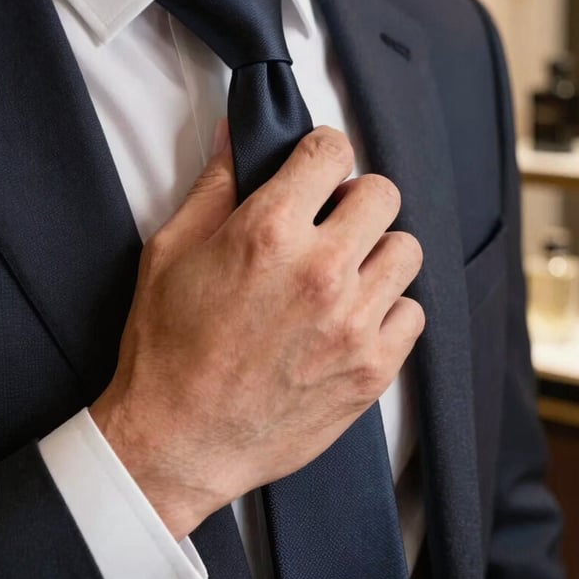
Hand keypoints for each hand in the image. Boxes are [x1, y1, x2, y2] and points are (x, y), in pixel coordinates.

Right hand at [90, 123, 424, 539]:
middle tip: (331, 221)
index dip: (323, 152)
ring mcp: (353, 323)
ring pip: (406, 250)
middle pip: (383, 194)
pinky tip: (353, 319)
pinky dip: (388, 309)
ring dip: (377, 252)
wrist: (177, 443)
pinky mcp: (372, 370)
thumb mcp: (170, 252)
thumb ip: (213, 187)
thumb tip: (238, 135)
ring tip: (345, 272)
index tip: (316, 168)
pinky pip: (412, 313)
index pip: (332, 151)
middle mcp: (321, 271)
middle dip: (356, 198)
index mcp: (268, 232)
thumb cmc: (166, 348)